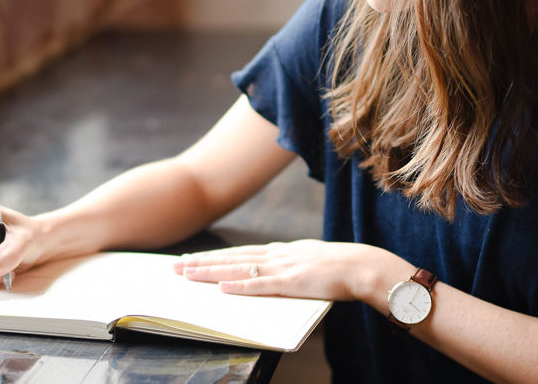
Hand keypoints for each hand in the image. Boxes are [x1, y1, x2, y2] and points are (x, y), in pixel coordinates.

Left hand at [173, 239, 391, 300]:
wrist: (361, 266)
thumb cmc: (339, 268)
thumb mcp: (308, 261)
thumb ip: (289, 266)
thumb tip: (274, 272)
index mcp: (280, 251)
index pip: (239, 253)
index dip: (214, 257)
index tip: (192, 259)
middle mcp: (276, 255)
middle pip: (231, 258)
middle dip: (201, 262)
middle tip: (175, 267)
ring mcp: (282, 267)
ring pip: (238, 268)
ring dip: (211, 272)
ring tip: (187, 274)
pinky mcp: (291, 282)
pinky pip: (260, 285)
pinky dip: (239, 286)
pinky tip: (221, 287)